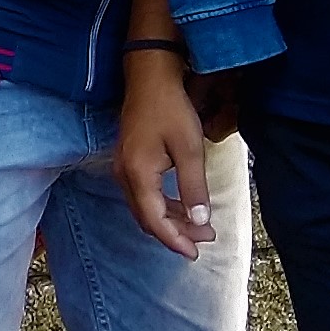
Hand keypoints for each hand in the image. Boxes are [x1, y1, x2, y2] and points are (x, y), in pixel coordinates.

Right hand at [114, 51, 216, 258]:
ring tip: (200, 225)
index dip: (175, 240)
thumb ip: (193, 187)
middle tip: (206, 238)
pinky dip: (164, 205)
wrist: (149, 76)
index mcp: (138, 175)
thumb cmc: (170, 108)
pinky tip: (183, 205)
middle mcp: (125, 175)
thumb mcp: (189, 148)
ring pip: (145, 208)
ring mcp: (124, 168)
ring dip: (171, 220)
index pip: (155, 221)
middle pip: (147, 218)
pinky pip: (144, 195)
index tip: (195, 254)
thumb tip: (200, 220)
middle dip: (176, 233)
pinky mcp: (129, 161)